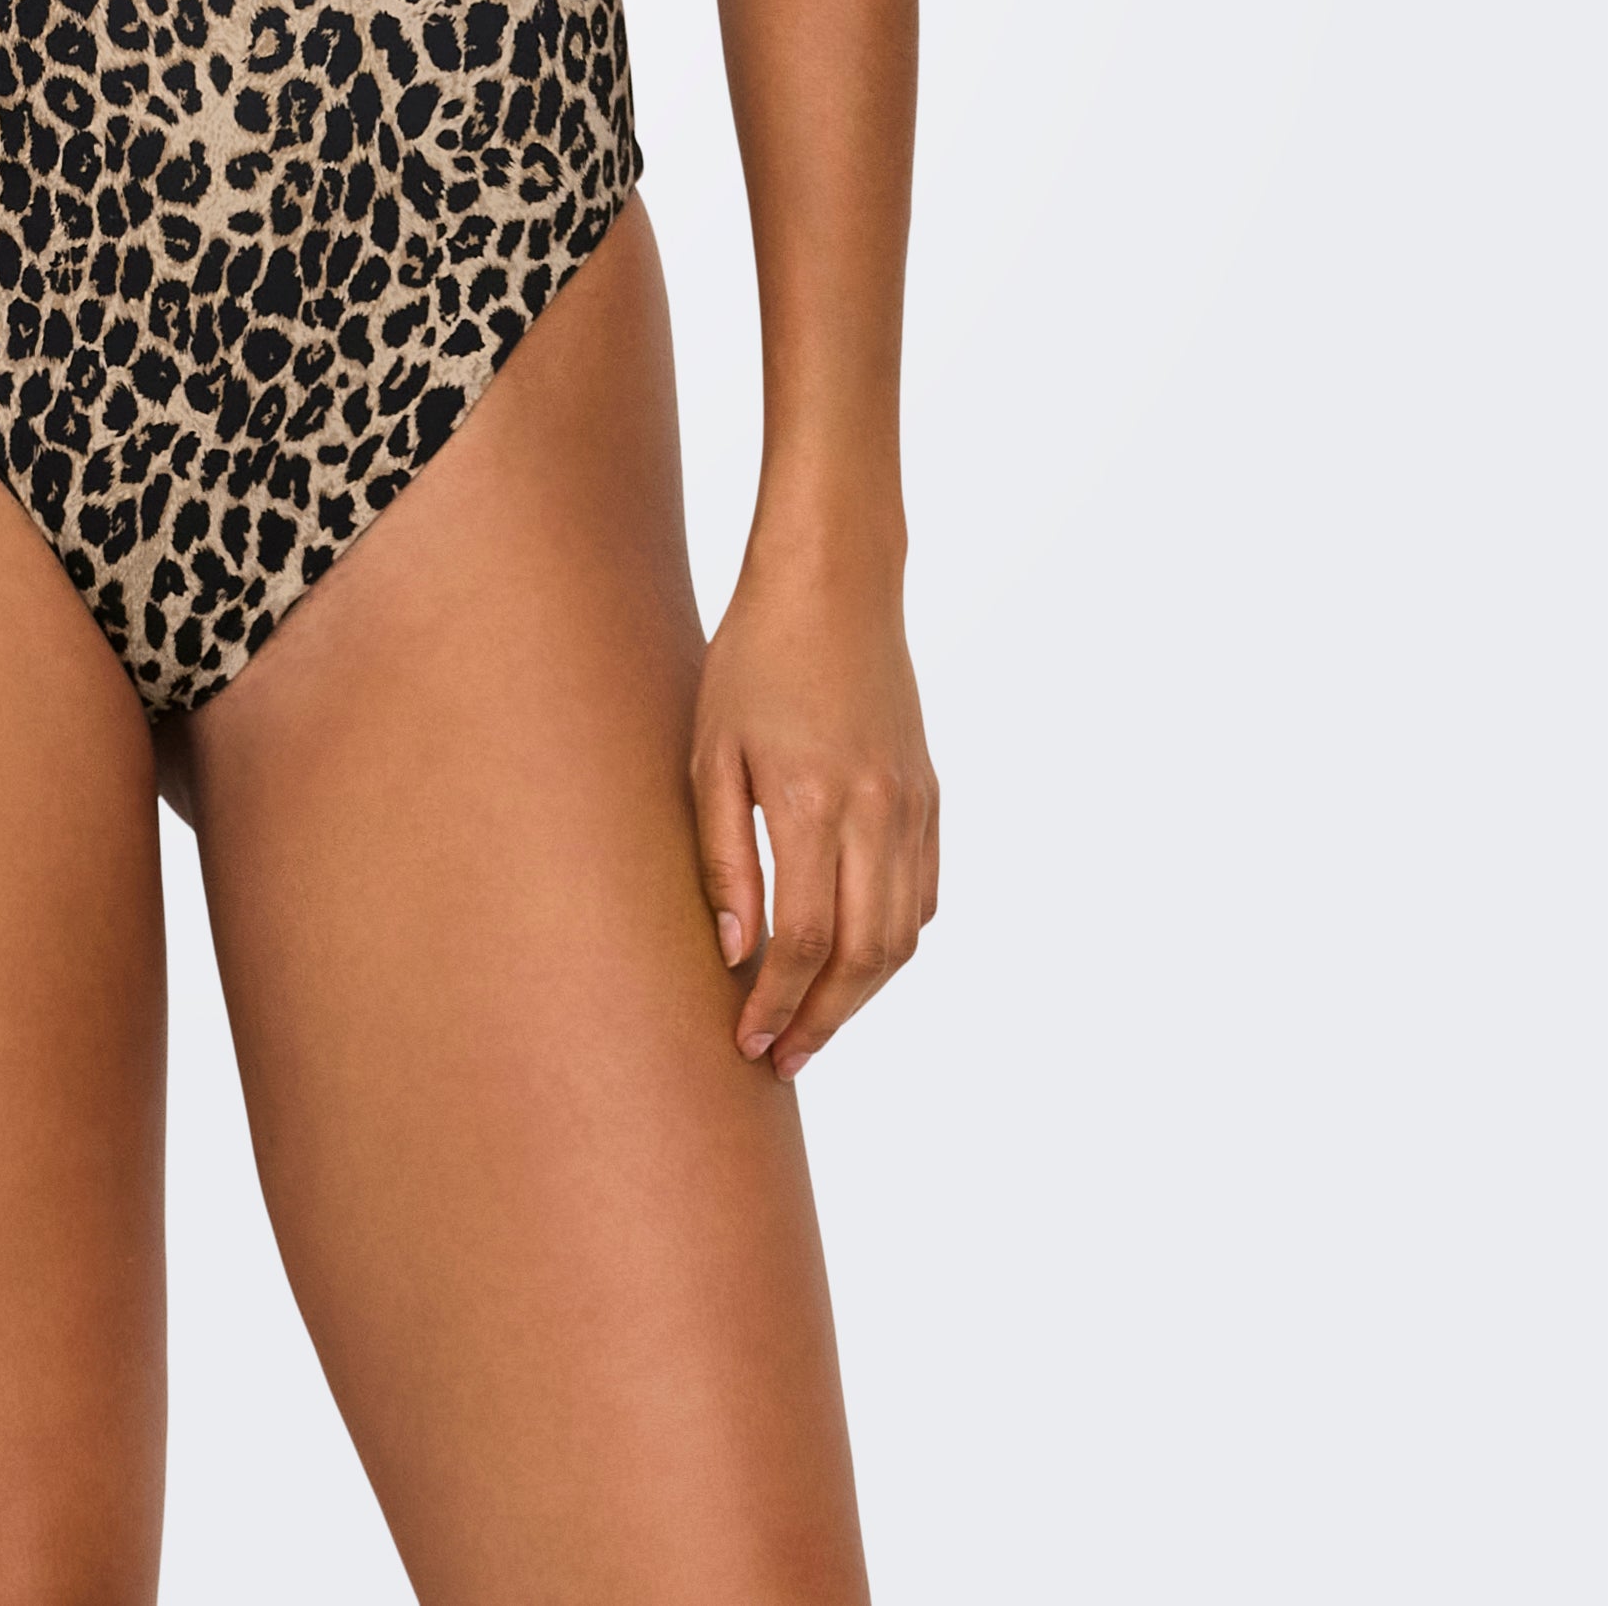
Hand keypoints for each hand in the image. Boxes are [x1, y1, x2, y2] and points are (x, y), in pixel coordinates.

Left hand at [691, 549, 936, 1087]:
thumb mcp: (712, 752)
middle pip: (863, 957)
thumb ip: (723, 857)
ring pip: (902, 937)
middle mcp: (876, 812)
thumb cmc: (751, 661)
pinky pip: (923, 895)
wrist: (833, 586)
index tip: (747, 1042)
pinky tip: (855, 959)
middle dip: (823, 1020)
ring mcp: (913, 806)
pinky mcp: (931, 797)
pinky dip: (893, 942)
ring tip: (814, 1022)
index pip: (802, 941)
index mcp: (812, 802)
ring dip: (862, 993)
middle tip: (782, 1057)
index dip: (776, 1004)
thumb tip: (735, 953)